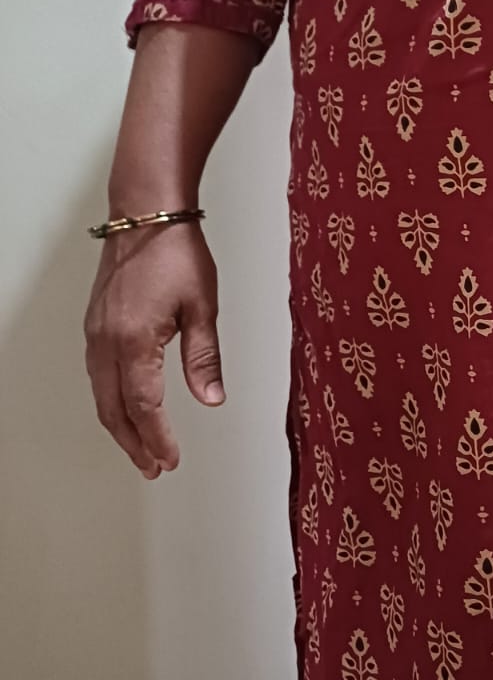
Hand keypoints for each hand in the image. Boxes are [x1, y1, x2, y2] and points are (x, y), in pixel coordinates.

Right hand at [83, 221, 225, 478]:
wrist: (146, 213)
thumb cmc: (175, 251)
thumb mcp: (202, 307)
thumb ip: (204, 357)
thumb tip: (210, 399)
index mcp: (134, 340)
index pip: (144, 405)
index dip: (157, 438)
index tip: (170, 460)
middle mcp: (106, 341)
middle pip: (115, 409)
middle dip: (134, 443)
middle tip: (154, 467)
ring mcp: (95, 333)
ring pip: (102, 395)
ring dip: (121, 425)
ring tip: (141, 448)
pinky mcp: (95, 324)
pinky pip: (98, 374)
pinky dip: (111, 400)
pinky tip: (125, 407)